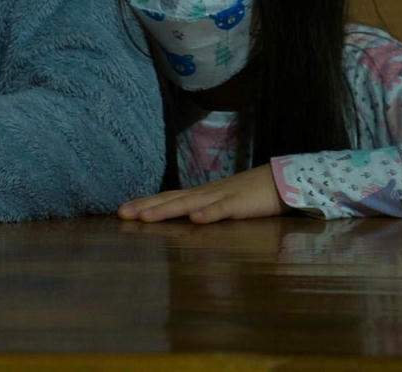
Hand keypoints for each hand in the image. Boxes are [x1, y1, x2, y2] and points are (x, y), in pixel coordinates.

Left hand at [117, 165, 286, 223]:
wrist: (281, 181)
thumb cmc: (249, 195)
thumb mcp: (220, 204)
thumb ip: (202, 211)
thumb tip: (182, 220)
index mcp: (200, 196)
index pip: (167, 198)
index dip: (144, 203)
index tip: (121, 210)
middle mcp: (205, 194)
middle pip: (170, 200)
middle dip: (145, 207)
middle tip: (121, 214)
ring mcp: (221, 197)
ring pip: (189, 204)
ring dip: (166, 211)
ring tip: (145, 218)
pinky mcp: (240, 205)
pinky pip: (223, 210)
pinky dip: (209, 215)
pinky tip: (195, 220)